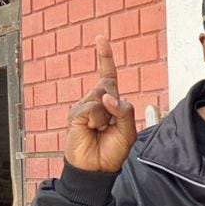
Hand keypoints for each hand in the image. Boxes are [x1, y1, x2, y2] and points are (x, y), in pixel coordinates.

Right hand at [64, 36, 136, 172]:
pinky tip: (92, 130)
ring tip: (100, 130)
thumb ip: (125, 111)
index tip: (101, 38)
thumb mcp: (129, 131)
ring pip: (101, 97)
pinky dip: (97, 120)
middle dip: (115, 104)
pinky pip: (91, 108)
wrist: (97, 167)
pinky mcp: (76, 114)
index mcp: (110, 102)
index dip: (105, 57)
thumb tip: (107, 97)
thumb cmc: (113, 150)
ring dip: (106, 116)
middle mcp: (95, 101)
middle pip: (109, 86)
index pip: (107, 75)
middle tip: (110, 125)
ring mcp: (84, 106)